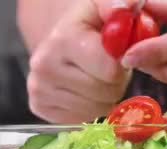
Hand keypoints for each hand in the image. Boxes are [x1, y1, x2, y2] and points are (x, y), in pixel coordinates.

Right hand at [26, 0, 133, 122]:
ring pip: (95, 109)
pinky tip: (83, 90)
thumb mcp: (102, 5)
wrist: (60, 38)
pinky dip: (88, 108)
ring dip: (104, 96)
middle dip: (115, 82)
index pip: (110, 70)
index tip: (118, 54)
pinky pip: (80, 119)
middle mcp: (45, 65)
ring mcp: (38, 88)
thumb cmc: (88, 23)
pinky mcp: (38, 106)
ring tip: (95, 77)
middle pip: (105, 92)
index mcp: (63, 38)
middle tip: (108, 68)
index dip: (122, 64)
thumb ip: (118, 4)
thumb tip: (128, 7)